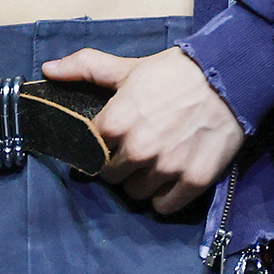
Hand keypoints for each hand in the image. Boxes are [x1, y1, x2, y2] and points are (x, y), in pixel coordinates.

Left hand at [40, 45, 245, 215]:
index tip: (108, 144)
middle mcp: (137, 150)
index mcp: (115, 122)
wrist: (226, 77)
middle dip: (118, 166)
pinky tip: (169, 180)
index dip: (97, 148)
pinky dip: (164, 197)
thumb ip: (84, 67)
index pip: (89, 153)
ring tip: (152, 164)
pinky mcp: (193, 180)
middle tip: (133, 152)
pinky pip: (165, 206)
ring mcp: (166, 167)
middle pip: (112, 177)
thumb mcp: (126, 68)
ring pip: (136, 193)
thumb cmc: (172, 72)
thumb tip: (47, 69)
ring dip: (140, 182)